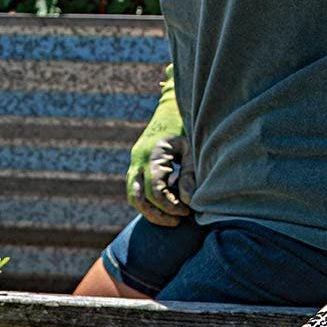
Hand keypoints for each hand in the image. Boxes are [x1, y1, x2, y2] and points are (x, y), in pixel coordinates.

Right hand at [127, 64, 193, 225]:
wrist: (172, 106)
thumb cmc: (187, 125)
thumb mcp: (193, 148)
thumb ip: (190, 174)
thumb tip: (187, 201)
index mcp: (152, 154)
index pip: (154, 192)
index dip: (170, 206)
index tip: (186, 211)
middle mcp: (138, 159)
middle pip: (137, 198)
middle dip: (157, 214)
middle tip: (178, 220)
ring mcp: (135, 161)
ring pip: (133, 195)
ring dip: (150, 211)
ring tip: (172, 217)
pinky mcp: (138, 164)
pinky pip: (137, 189)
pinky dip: (150, 201)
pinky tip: (170, 202)